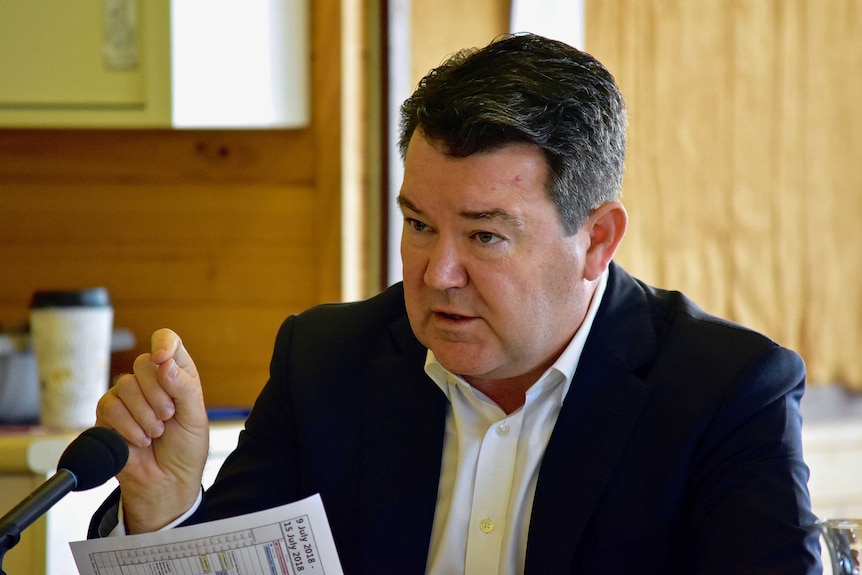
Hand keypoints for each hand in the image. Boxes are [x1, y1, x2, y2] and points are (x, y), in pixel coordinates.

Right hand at [96, 328, 209, 532]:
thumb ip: (183, 387)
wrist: (167, 482)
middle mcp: (151, 381)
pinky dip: (129, 427)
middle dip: (159, 394)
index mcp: (177, 374)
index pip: (167, 340)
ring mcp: (128, 397)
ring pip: (125, 385)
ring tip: (156, 434)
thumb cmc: (186, 449)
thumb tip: (163, 362)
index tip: (163, 358)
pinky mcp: (108, 415)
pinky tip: (140, 440)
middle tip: (169, 417)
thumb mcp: (195, 418)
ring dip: (145, 415)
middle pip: (143, 363)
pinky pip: (110, 407)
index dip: (163, 343)